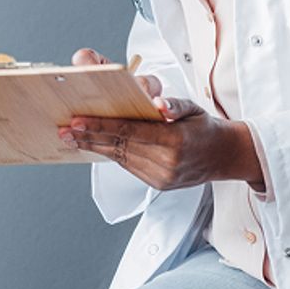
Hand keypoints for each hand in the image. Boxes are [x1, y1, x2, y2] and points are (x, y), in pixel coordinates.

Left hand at [61, 47, 263, 190]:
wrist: (225, 157)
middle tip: (64, 129)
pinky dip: (110, 154)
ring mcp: (161, 177)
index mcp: (175, 141)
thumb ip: (175, 105)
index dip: (101, 126)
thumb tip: (159, 104)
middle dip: (89, 137)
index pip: (129, 132)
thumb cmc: (205, 127)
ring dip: (94, 147)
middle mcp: (166, 163)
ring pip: (120, 158)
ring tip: (71, 137)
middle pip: (119, 146)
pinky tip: (94, 145)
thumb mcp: (193, 109)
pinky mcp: (157, 184)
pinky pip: (128, 166)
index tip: (77, 122)